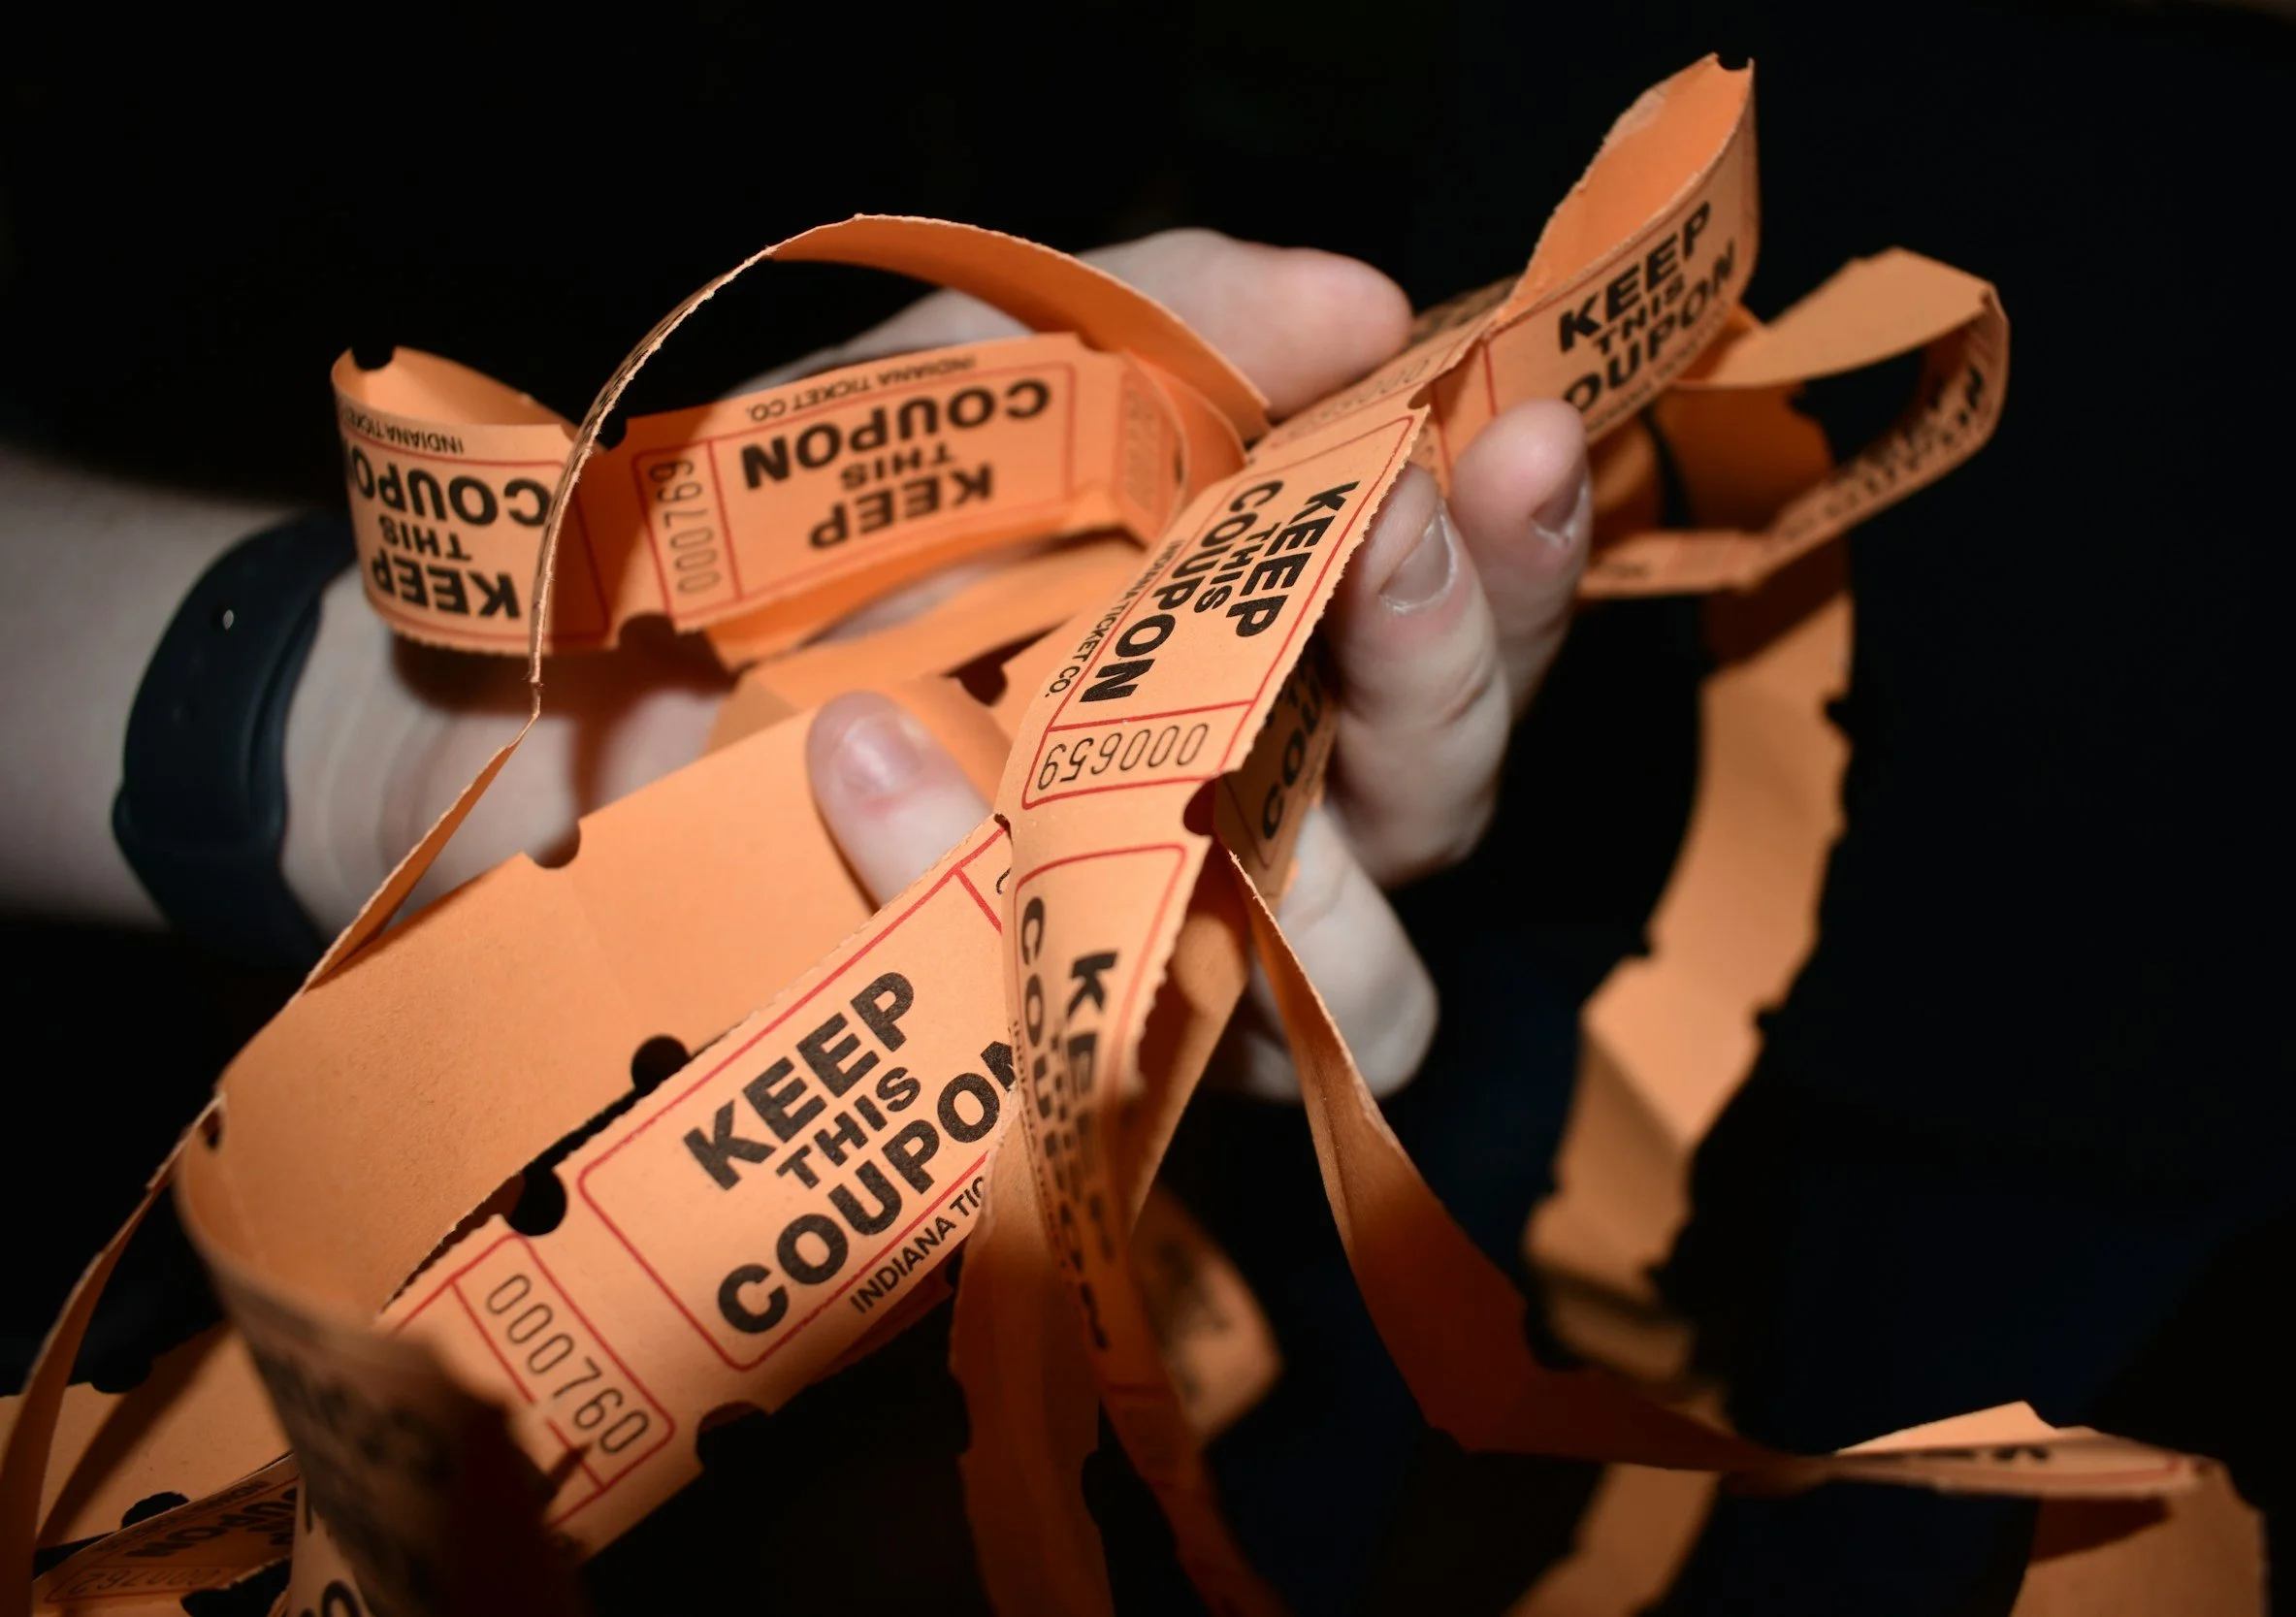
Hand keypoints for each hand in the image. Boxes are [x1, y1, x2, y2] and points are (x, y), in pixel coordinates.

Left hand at [804, 235, 1594, 1096]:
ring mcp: (1159, 960)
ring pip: (1360, 979)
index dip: (1522, 544)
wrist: (565, 700)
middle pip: (1446, 793)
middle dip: (1442, 659)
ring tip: (1133, 708)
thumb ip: (1159, 321)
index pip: (1468, 619)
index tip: (1523, 432)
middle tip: (1389, 528)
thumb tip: (1368, 303)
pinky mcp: (1028, 1063)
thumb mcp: (964, 375)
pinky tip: (862, 769)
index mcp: (1270, 649)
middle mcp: (1253, 815)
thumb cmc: (790, 533)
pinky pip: (1098, 1046)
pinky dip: (979, 897)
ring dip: (1290, 855)